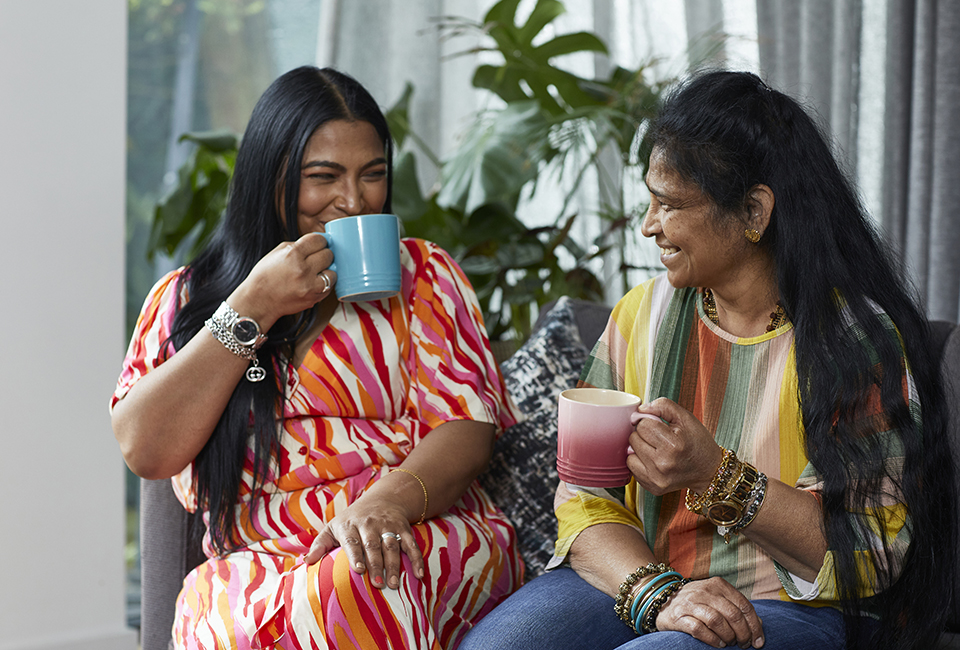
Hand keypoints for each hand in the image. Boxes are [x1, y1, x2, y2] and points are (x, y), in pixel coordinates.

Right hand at [227, 232, 337, 329]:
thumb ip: (298, 246)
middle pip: (328, 254)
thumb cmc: (266, 276)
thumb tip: (317, 243)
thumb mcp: (277, 253)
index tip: (319, 244)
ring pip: (333, 272)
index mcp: (292, 253)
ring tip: (318, 271)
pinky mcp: (313, 298)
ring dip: (327, 270)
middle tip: (318, 258)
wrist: (259, 300)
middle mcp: (302, 269)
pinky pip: (329, 287)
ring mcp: (309, 285)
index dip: (320, 241)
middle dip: (324, 254)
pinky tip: (315, 282)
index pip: (318, 240)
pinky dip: (325, 284)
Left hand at [303, 492, 424, 588]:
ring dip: (394, 565)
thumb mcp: (333, 527)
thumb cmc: (352, 519)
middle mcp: (369, 524)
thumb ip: (320, 544)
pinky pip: (411, 544)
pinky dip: (416, 559)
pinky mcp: (403, 528)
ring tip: (394, 584)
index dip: (356, 555)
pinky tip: (418, 575)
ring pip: (392, 545)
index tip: (359, 570)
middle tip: (378, 584)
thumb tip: (306, 562)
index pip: (353, 541)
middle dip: (376, 565)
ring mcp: (388, 526)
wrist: (382, 499)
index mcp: (350, 525)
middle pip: (373, 546)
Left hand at [626, 397, 723, 495]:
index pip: (642, 425)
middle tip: (659, 438)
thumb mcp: (685, 418)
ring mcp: (656, 478)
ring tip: (656, 449)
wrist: (709, 471)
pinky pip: (632, 468)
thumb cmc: (697, 443)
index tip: (660, 426)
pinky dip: (639, 462)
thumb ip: (663, 406)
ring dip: (639, 449)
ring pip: (629, 453)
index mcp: (673, 445)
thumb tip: (640, 409)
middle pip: (634, 438)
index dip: (650, 422)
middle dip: (644, 434)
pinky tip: (653, 460)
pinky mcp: (652, 487)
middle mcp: (662, 464)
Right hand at [656, 577, 764, 647]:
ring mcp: (691, 603)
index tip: (758, 641)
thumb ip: (737, 608)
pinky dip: (712, 639)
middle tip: (744, 644)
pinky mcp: (679, 616)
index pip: (744, 605)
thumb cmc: (695, 602)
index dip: (755, 625)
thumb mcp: (717, 599)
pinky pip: (699, 629)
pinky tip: (718, 643)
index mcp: (718, 585)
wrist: (661, 599)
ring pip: (717, 621)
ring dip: (728, 636)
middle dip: (743, 634)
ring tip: (729, 643)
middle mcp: (705, 591)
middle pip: (733, 614)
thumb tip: (759, 624)